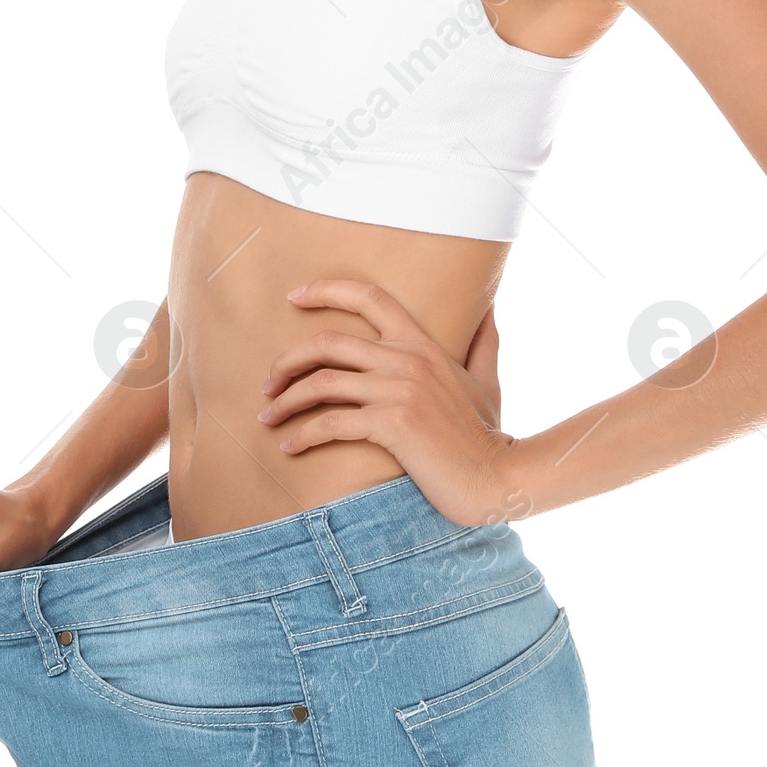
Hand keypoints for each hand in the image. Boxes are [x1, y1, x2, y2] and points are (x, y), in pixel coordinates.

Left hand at [258, 281, 520, 528]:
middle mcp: (406, 359)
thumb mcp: (488, 380)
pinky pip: (331, 422)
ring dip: (286, 400)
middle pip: (327, 343)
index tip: (293, 296)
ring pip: (322, 382)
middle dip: (287, 361)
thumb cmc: (488, 434)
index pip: (370, 297)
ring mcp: (398, 390)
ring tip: (269, 416)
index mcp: (422, 343)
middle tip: (269, 383)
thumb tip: (488, 310)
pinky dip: (302, 434)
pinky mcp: (392, 424)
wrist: (498, 477)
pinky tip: (289, 446)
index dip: (326, 290)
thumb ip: (484, 342)